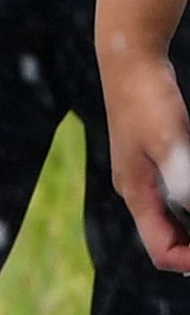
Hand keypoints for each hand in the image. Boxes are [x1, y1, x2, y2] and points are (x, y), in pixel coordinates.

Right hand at [109, 43, 189, 274]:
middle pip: (167, 241)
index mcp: (136, 194)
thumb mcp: (172, 145)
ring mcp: (144, 177)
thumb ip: (184, 184)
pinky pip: (176, 201)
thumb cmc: (148, 101)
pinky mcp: (153, 162)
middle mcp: (137, 192)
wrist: (130, 63)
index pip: (161, 251)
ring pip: (173, 222)